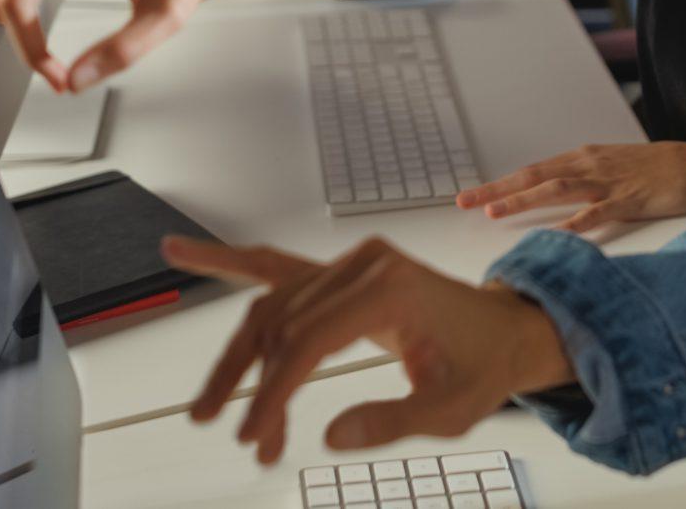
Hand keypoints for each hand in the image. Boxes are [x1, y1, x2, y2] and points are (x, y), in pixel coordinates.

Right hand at [166, 236, 575, 464]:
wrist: (506, 332)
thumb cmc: (482, 367)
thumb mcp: (449, 410)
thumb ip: (390, 422)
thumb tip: (329, 434)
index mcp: (391, 289)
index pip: (310, 341)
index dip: (274, 392)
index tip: (252, 433)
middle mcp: (364, 264)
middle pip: (283, 323)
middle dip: (251, 384)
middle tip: (230, 432)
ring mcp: (349, 262)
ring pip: (272, 307)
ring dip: (242, 362)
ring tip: (211, 410)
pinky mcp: (340, 271)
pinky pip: (275, 268)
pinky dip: (228, 264)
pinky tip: (179, 251)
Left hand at [456, 142, 685, 231]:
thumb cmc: (659, 171)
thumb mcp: (614, 169)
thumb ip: (585, 182)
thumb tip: (555, 194)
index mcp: (584, 157)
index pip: (534, 170)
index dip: (501, 182)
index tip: (471, 194)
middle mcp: (590, 165)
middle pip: (534, 176)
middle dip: (496, 189)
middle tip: (463, 201)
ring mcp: (608, 182)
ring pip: (555, 189)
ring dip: (522, 201)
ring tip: (492, 213)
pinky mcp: (629, 200)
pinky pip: (596, 213)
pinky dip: (573, 223)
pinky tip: (552, 232)